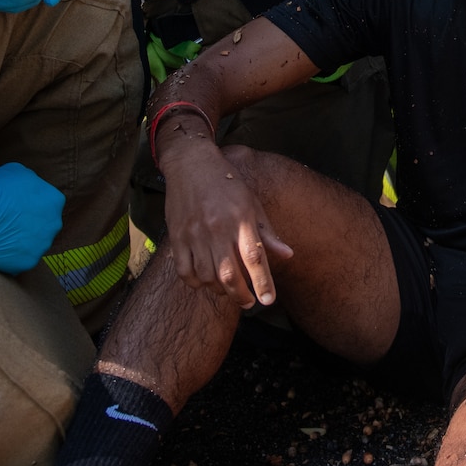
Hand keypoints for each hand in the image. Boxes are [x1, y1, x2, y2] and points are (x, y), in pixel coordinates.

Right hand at [0, 163, 65, 272]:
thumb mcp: (18, 171)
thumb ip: (31, 182)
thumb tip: (29, 188)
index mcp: (55, 201)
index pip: (48, 204)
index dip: (32, 204)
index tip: (18, 206)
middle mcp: (53, 226)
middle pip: (43, 226)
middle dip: (29, 224)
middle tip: (9, 221)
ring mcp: (40, 248)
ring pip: (32, 245)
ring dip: (20, 242)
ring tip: (0, 235)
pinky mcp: (24, 264)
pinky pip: (18, 260)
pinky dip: (9, 256)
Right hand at [159, 140, 293, 307]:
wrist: (191, 163)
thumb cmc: (227, 183)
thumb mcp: (252, 203)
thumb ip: (268, 232)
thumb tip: (288, 255)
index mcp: (241, 219)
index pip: (254, 257)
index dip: (263, 282)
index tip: (268, 300)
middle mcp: (218, 228)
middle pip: (229, 275)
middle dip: (241, 296)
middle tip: (249, 302)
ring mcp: (195, 234)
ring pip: (207, 277)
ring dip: (220, 290)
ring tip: (228, 290)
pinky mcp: (177, 237)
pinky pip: (185, 271)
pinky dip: (196, 283)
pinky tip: (205, 281)